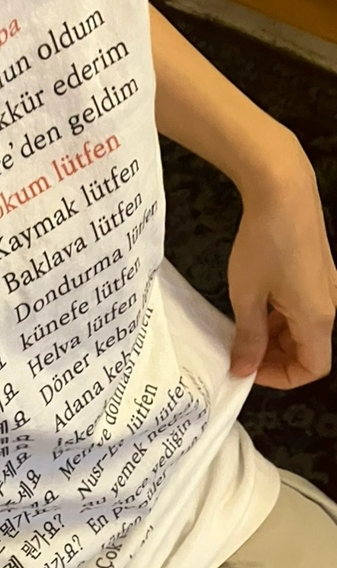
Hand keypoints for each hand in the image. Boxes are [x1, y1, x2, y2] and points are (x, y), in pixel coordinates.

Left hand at [227, 144, 336, 388]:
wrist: (282, 189)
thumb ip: (248, 338)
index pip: (313, 368)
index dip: (281, 378)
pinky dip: (280, 316)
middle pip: (308, 349)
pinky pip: (302, 307)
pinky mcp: (316, 271)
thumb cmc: (264, 243)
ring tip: (241, 330)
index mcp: (317, 317)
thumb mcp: (247, 297)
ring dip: (275, 337)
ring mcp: (325, 286)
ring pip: (303, 329)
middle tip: (239, 352)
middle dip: (274, 358)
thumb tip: (243, 370)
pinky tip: (254, 306)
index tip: (248, 369)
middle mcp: (329, 304)